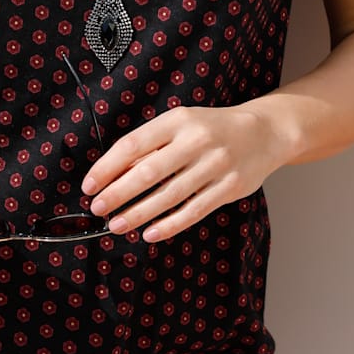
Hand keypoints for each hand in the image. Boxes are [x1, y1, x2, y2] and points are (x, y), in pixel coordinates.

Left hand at [81, 101, 284, 242]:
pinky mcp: (229, 187)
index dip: (107, 167)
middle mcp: (196, 141)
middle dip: (117, 194)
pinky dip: (169, 225)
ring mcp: (215, 165)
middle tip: (97, 208)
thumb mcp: (181, 124)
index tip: (89, 185)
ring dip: (138, 213)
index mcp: (177, 121)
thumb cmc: (212, 129)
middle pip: (147, 172)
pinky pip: (193, 211)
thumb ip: (151, 146)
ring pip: (168, 196)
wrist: (264, 133)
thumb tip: (113, 174)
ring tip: (116, 224)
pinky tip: (150, 233)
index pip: (133, 145)